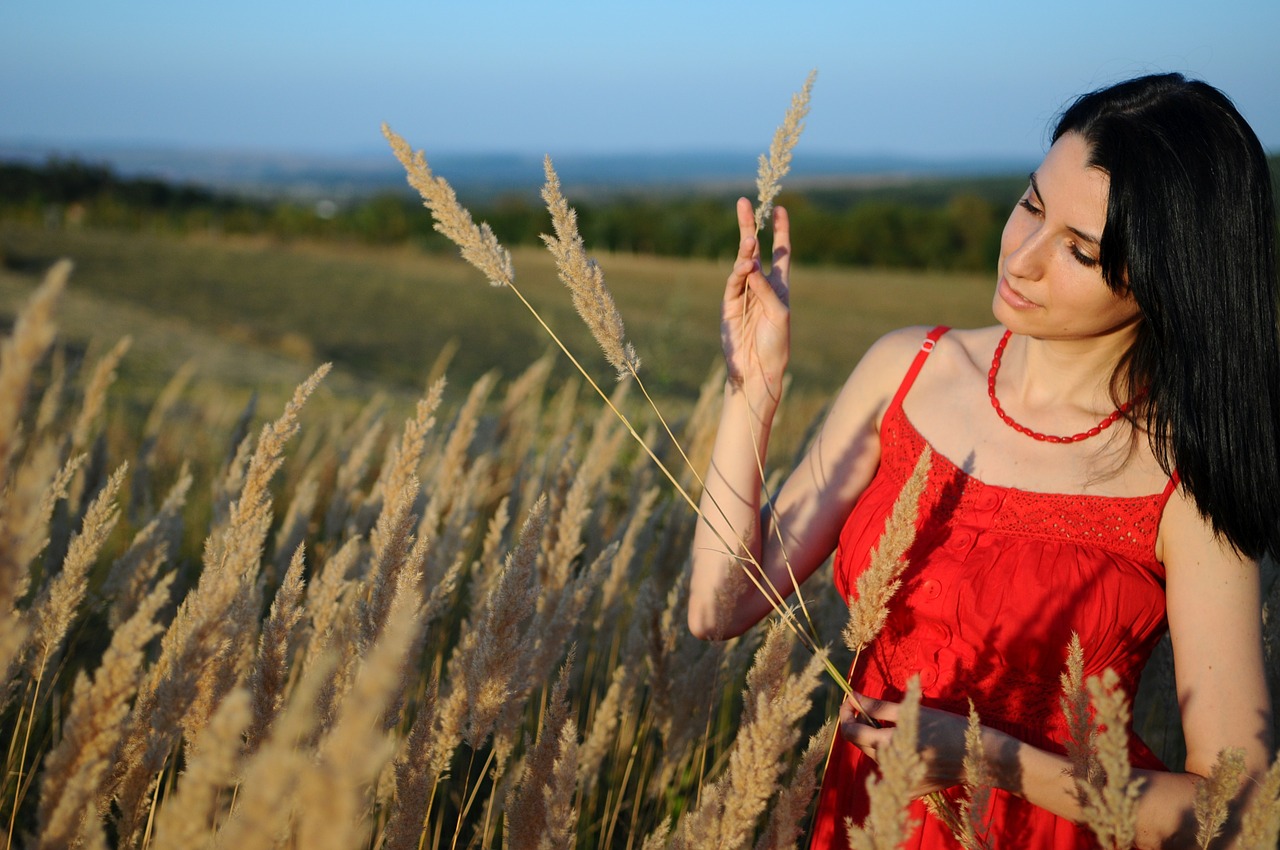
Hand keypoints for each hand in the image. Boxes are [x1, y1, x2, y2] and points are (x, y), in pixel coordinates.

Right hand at [721, 197, 790, 407]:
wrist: (758, 370)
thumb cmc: (776, 344)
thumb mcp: (780, 315)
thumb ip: (767, 290)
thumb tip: (751, 266)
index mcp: (780, 286)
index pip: (780, 252)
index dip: (780, 230)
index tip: (780, 208)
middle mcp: (761, 286)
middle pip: (754, 250)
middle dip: (749, 226)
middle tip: (743, 203)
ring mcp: (743, 294)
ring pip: (741, 264)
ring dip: (746, 252)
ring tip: (750, 241)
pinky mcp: (728, 306)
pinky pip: (733, 284)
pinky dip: (739, 274)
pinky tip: (746, 266)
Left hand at [838, 691, 978, 796]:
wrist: (980, 758)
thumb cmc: (948, 728)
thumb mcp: (913, 712)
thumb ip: (878, 707)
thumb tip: (853, 697)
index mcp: (890, 744)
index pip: (851, 732)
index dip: (846, 714)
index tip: (849, 701)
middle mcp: (890, 767)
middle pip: (861, 744)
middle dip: (859, 724)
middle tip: (866, 707)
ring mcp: (899, 781)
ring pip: (875, 756)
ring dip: (876, 738)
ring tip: (891, 723)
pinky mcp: (909, 790)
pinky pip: (891, 769)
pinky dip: (892, 754)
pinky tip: (908, 744)